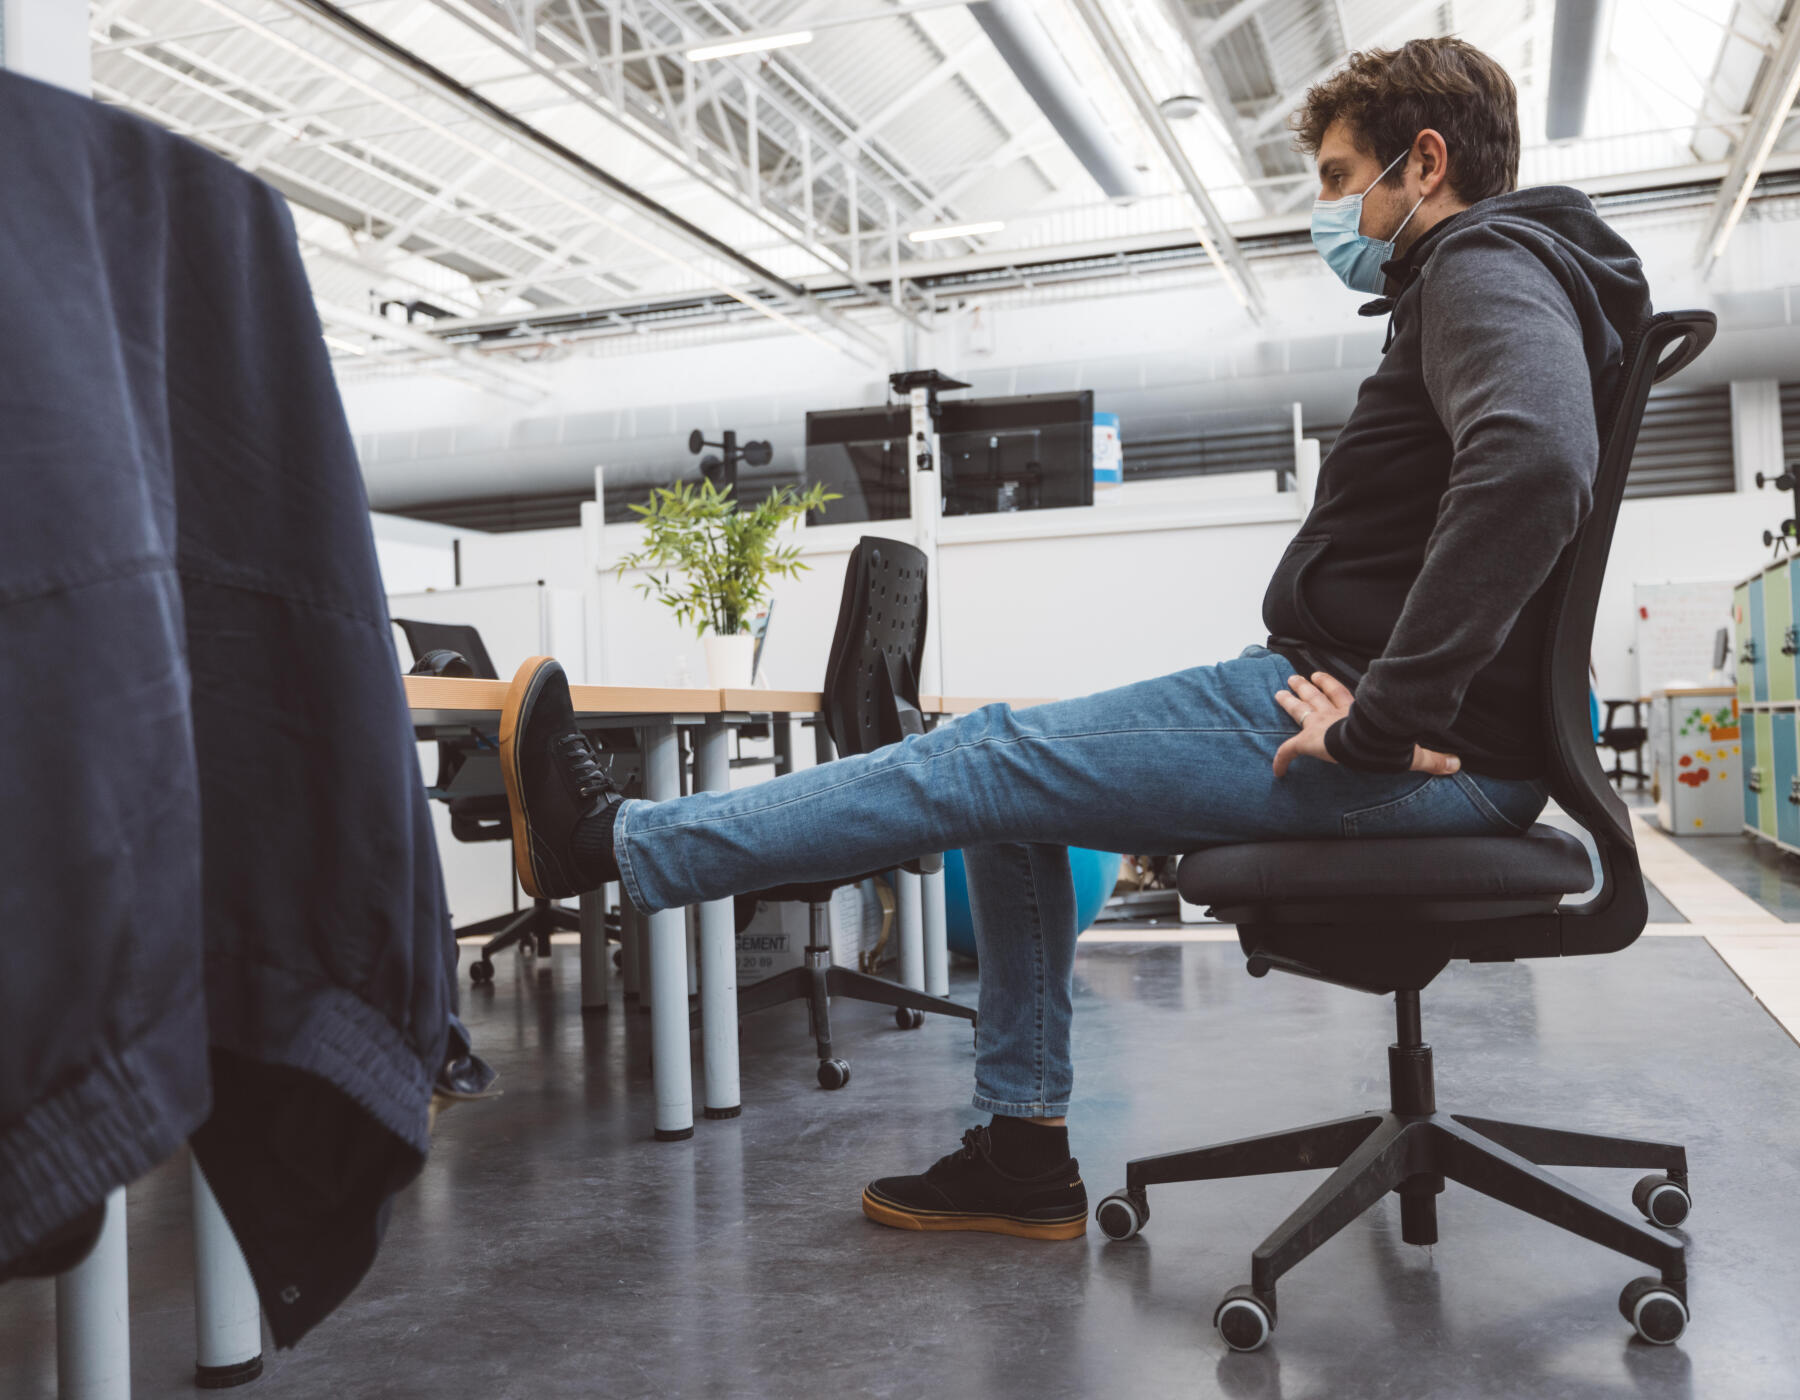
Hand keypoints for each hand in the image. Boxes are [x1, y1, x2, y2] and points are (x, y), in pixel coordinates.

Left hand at [1271, 671, 1460, 777]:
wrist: (1366, 741)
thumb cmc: (1385, 744)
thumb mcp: (1410, 751)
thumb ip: (1431, 759)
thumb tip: (1457, 764)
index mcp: (1353, 714)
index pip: (1340, 695)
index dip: (1330, 686)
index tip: (1320, 676)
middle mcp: (1333, 715)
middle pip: (1316, 697)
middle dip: (1305, 688)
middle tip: (1294, 678)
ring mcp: (1318, 727)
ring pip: (1299, 711)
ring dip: (1290, 702)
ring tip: (1280, 692)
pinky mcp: (1306, 742)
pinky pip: (1287, 751)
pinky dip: (1281, 760)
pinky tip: (1277, 771)